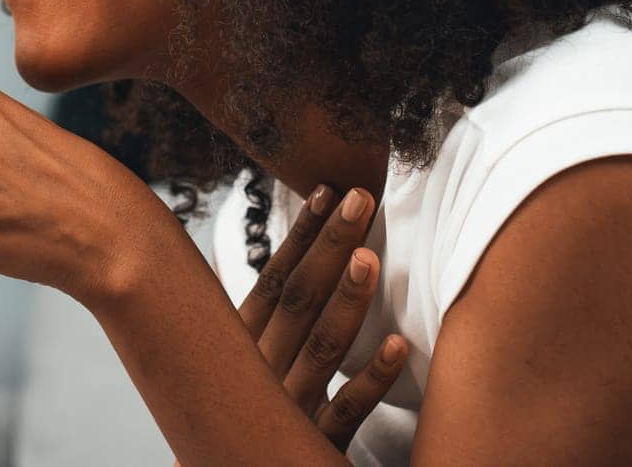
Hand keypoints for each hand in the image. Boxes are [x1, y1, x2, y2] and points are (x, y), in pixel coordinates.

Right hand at [237, 185, 406, 450]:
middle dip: (330, 245)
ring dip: (349, 299)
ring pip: (322, 347)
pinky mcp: (313, 446)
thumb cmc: (232, 420)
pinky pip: (348, 411)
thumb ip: (257, 323)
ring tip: (371, 255)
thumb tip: (284, 263)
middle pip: (299, 299)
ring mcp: (287, 409)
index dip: (300, 236)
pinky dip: (373, 378)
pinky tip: (400, 345)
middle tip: (360, 197)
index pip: (273, 280)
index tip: (325, 191)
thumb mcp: (231, 365)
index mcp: (236, 349)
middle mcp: (258, 373)